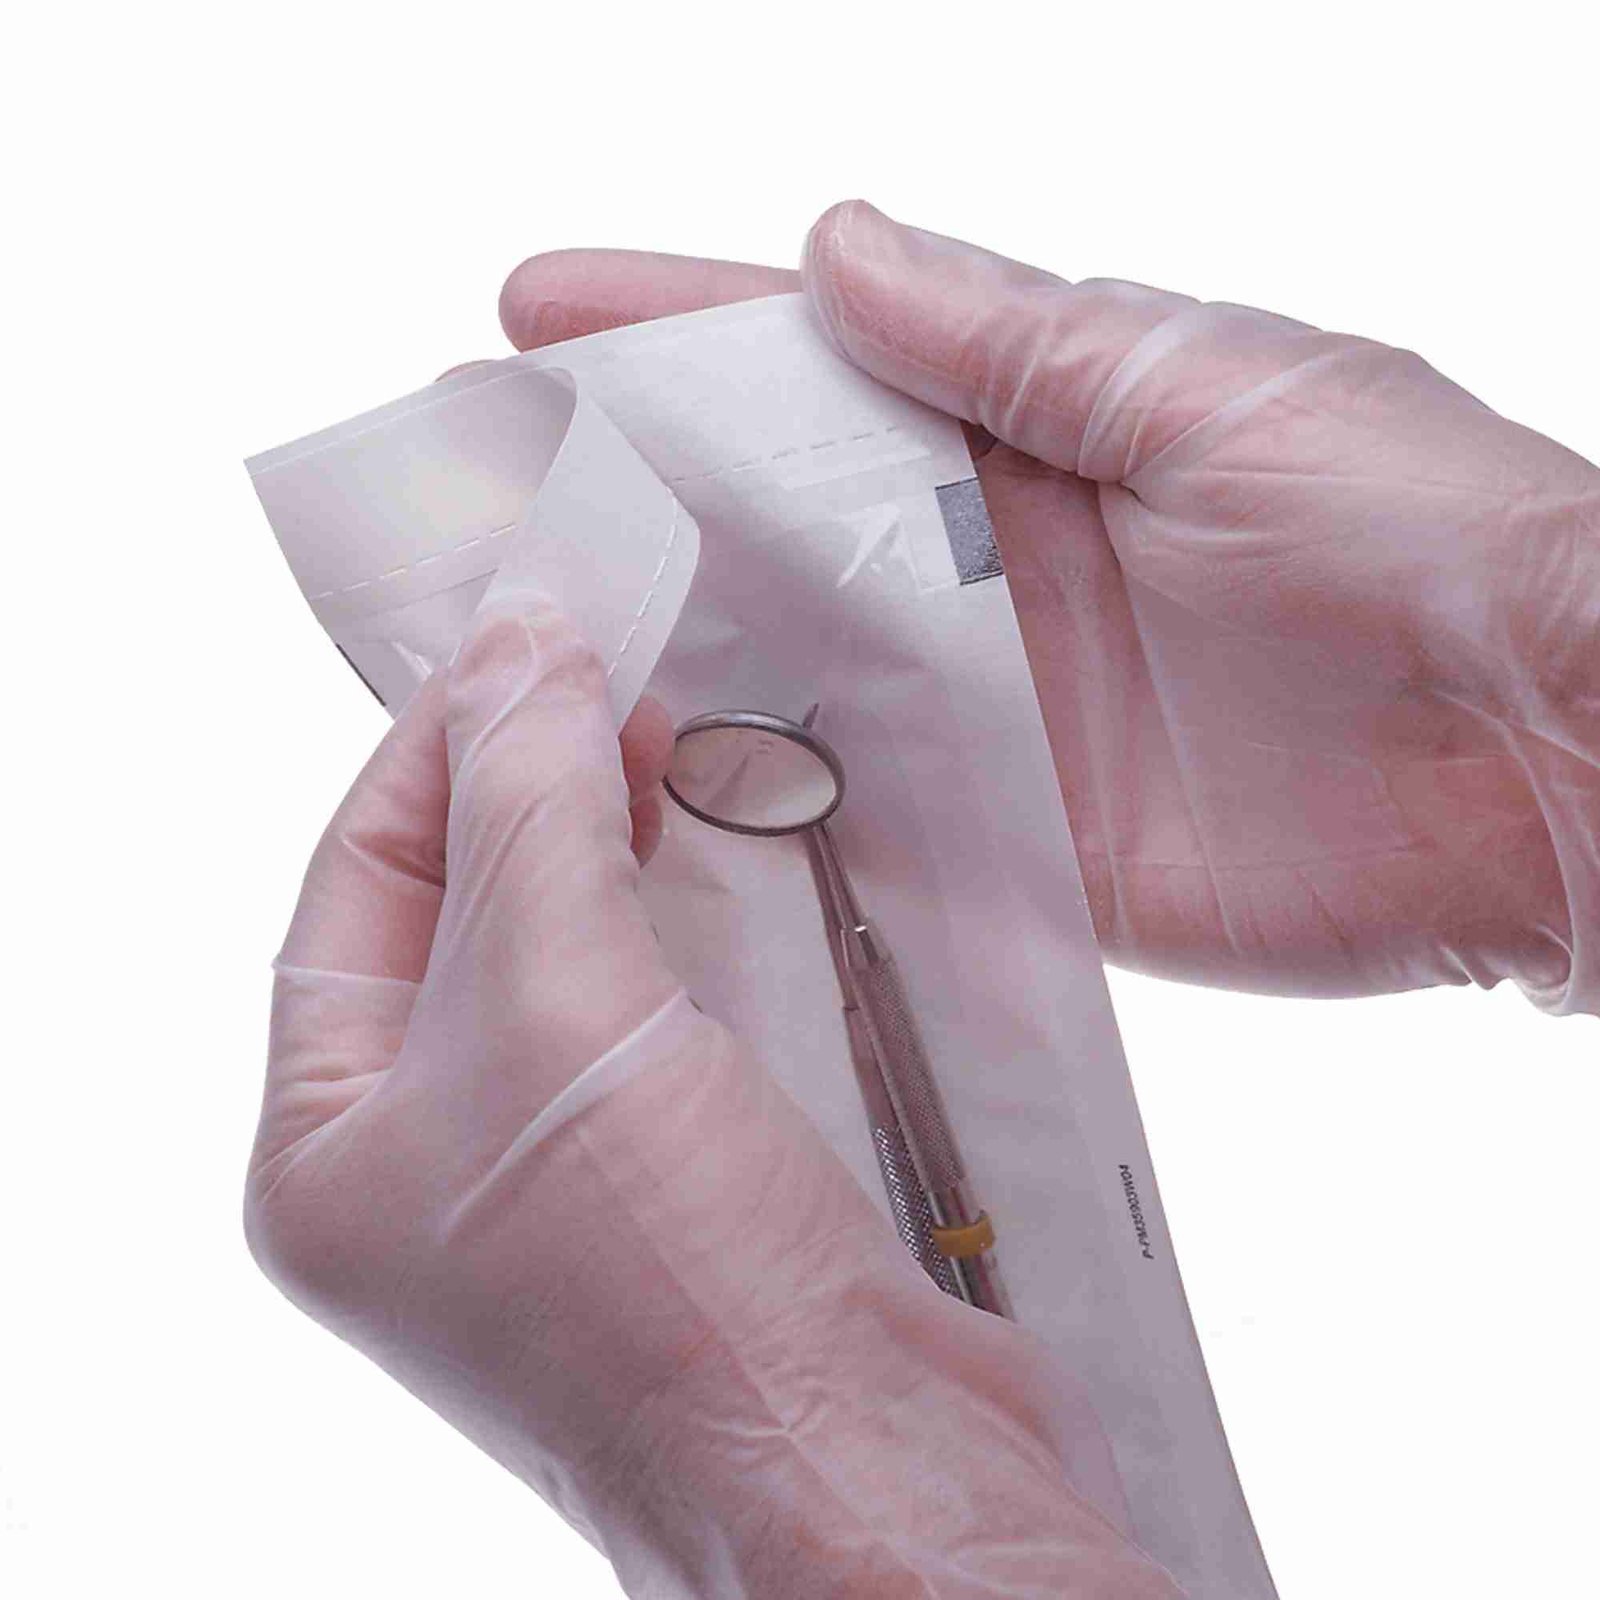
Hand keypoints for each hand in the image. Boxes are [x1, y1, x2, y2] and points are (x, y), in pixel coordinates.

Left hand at [247, 603, 1180, 1598]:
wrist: (867, 1467)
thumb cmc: (670, 1276)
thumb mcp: (557, 999)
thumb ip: (525, 802)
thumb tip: (518, 636)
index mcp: (324, 1146)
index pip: (354, 885)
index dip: (436, 745)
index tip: (528, 637)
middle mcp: (420, 1168)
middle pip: (451, 914)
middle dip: (523, 782)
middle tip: (613, 678)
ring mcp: (547, 1180)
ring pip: (554, 954)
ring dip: (600, 839)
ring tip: (660, 738)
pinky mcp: (669, 1181)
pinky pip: (643, 1008)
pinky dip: (671, 914)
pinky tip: (712, 854)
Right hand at [498, 207, 1599, 1013]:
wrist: (1539, 765)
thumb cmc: (1413, 537)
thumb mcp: (1210, 393)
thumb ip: (1018, 340)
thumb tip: (840, 245)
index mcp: (1036, 431)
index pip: (819, 361)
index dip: (674, 326)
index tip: (533, 308)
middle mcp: (993, 571)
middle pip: (775, 524)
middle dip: (632, 497)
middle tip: (480, 494)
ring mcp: (998, 713)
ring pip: (795, 676)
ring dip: (672, 660)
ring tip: (518, 654)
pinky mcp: (1024, 845)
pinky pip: (869, 823)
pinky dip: (770, 811)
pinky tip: (651, 804)